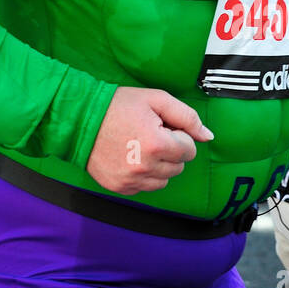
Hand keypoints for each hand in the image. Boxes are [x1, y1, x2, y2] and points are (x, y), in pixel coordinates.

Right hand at [86, 86, 212, 193]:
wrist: (80, 119)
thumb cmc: (119, 106)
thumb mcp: (156, 100)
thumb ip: (187, 117)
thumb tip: (208, 136)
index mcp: (157, 144)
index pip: (189, 150)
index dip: (178, 135)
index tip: (161, 126)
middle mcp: (145, 167)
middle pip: (179, 166)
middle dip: (171, 150)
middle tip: (150, 134)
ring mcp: (131, 180)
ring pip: (165, 180)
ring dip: (160, 165)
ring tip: (141, 146)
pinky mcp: (120, 187)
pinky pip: (146, 187)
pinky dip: (144, 175)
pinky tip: (131, 158)